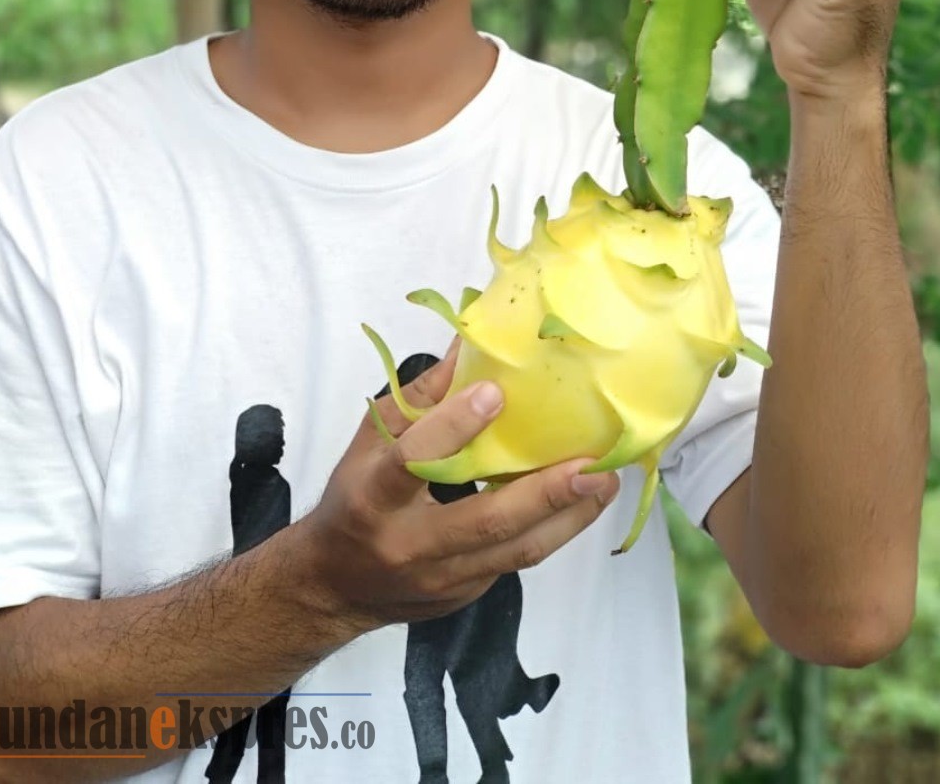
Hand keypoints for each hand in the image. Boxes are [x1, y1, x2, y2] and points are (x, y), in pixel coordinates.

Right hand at [297, 351, 618, 629]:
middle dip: (544, 491)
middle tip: (591, 461)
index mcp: (374, 497)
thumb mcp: (371, 441)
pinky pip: (516, 562)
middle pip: (484, 521)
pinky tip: (581, 502)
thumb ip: (420, 398)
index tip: (497, 392)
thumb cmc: (353, 498)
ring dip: (568, 516)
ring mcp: (443, 578)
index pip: (413, 461)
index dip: (453, 427)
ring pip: (516, 552)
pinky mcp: (467, 595)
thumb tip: (468, 344)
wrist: (334, 587)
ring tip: (606, 480)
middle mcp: (409, 544)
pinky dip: (553, 530)